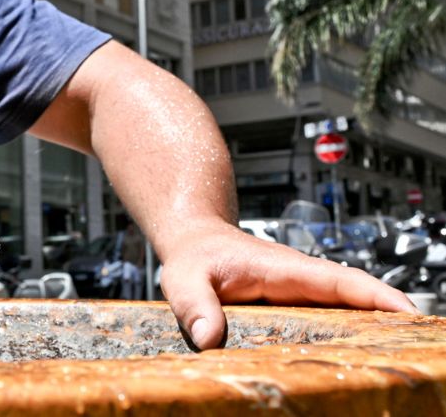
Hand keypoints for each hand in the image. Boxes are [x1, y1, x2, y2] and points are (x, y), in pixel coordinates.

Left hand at [158, 221, 417, 349]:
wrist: (194, 240)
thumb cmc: (193, 255)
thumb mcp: (184, 279)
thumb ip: (195, 306)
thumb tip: (209, 338)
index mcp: (284, 270)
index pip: (340, 281)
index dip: (377, 297)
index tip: (408, 313)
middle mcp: (300, 280)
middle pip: (357, 299)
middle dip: (389, 319)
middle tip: (415, 347)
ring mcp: (300, 293)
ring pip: (346, 310)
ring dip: (373, 329)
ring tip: (398, 358)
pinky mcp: (294, 306)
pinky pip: (329, 318)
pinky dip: (349, 334)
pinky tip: (358, 359)